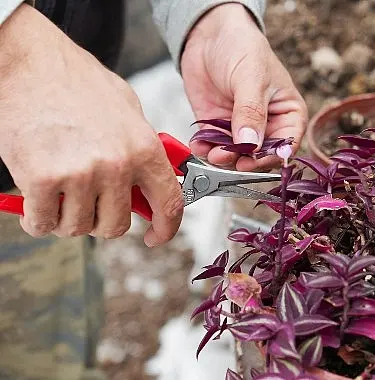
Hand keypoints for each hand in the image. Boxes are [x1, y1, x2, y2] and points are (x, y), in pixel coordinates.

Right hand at [0, 5, 182, 245]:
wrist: (28, 61)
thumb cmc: (75, 82)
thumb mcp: (127, 110)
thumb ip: (142, 149)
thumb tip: (151, 185)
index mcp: (144, 148)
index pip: (169, 205)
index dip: (165, 229)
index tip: (154, 237)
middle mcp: (117, 165)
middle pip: (116, 226)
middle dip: (100, 220)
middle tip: (86, 201)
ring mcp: (81, 174)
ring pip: (78, 227)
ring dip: (66, 217)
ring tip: (59, 190)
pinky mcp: (42, 179)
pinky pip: (44, 224)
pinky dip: (37, 218)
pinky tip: (35, 198)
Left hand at [181, 3, 306, 171]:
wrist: (209, 34)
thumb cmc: (242, 47)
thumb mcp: (251, 78)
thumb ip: (251, 112)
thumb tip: (250, 143)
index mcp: (288, 114)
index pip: (286, 145)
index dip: (271, 157)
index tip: (253, 160)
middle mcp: (267, 125)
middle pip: (260, 156)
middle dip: (243, 160)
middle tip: (227, 157)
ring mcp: (241, 127)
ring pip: (235, 155)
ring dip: (222, 157)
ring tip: (211, 151)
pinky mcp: (218, 126)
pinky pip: (213, 145)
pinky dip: (205, 148)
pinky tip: (199, 144)